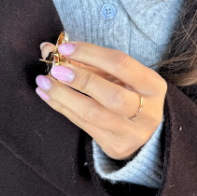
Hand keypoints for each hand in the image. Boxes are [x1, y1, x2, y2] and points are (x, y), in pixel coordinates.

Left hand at [36, 40, 166, 160]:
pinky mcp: (115, 146)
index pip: (120, 64)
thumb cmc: (127, 93)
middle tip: (56, 70)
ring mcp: (132, 133)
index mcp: (153, 86)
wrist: (143, 131)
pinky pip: (83, 125)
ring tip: (43, 83)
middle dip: (81, 80)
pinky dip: (62, 108)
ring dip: (64, 96)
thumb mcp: (117, 75)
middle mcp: (148, 112)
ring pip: (94, 114)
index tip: (65, 48)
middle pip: (112, 96)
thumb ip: (88, 61)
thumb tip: (48, 49)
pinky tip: (47, 95)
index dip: (90, 54)